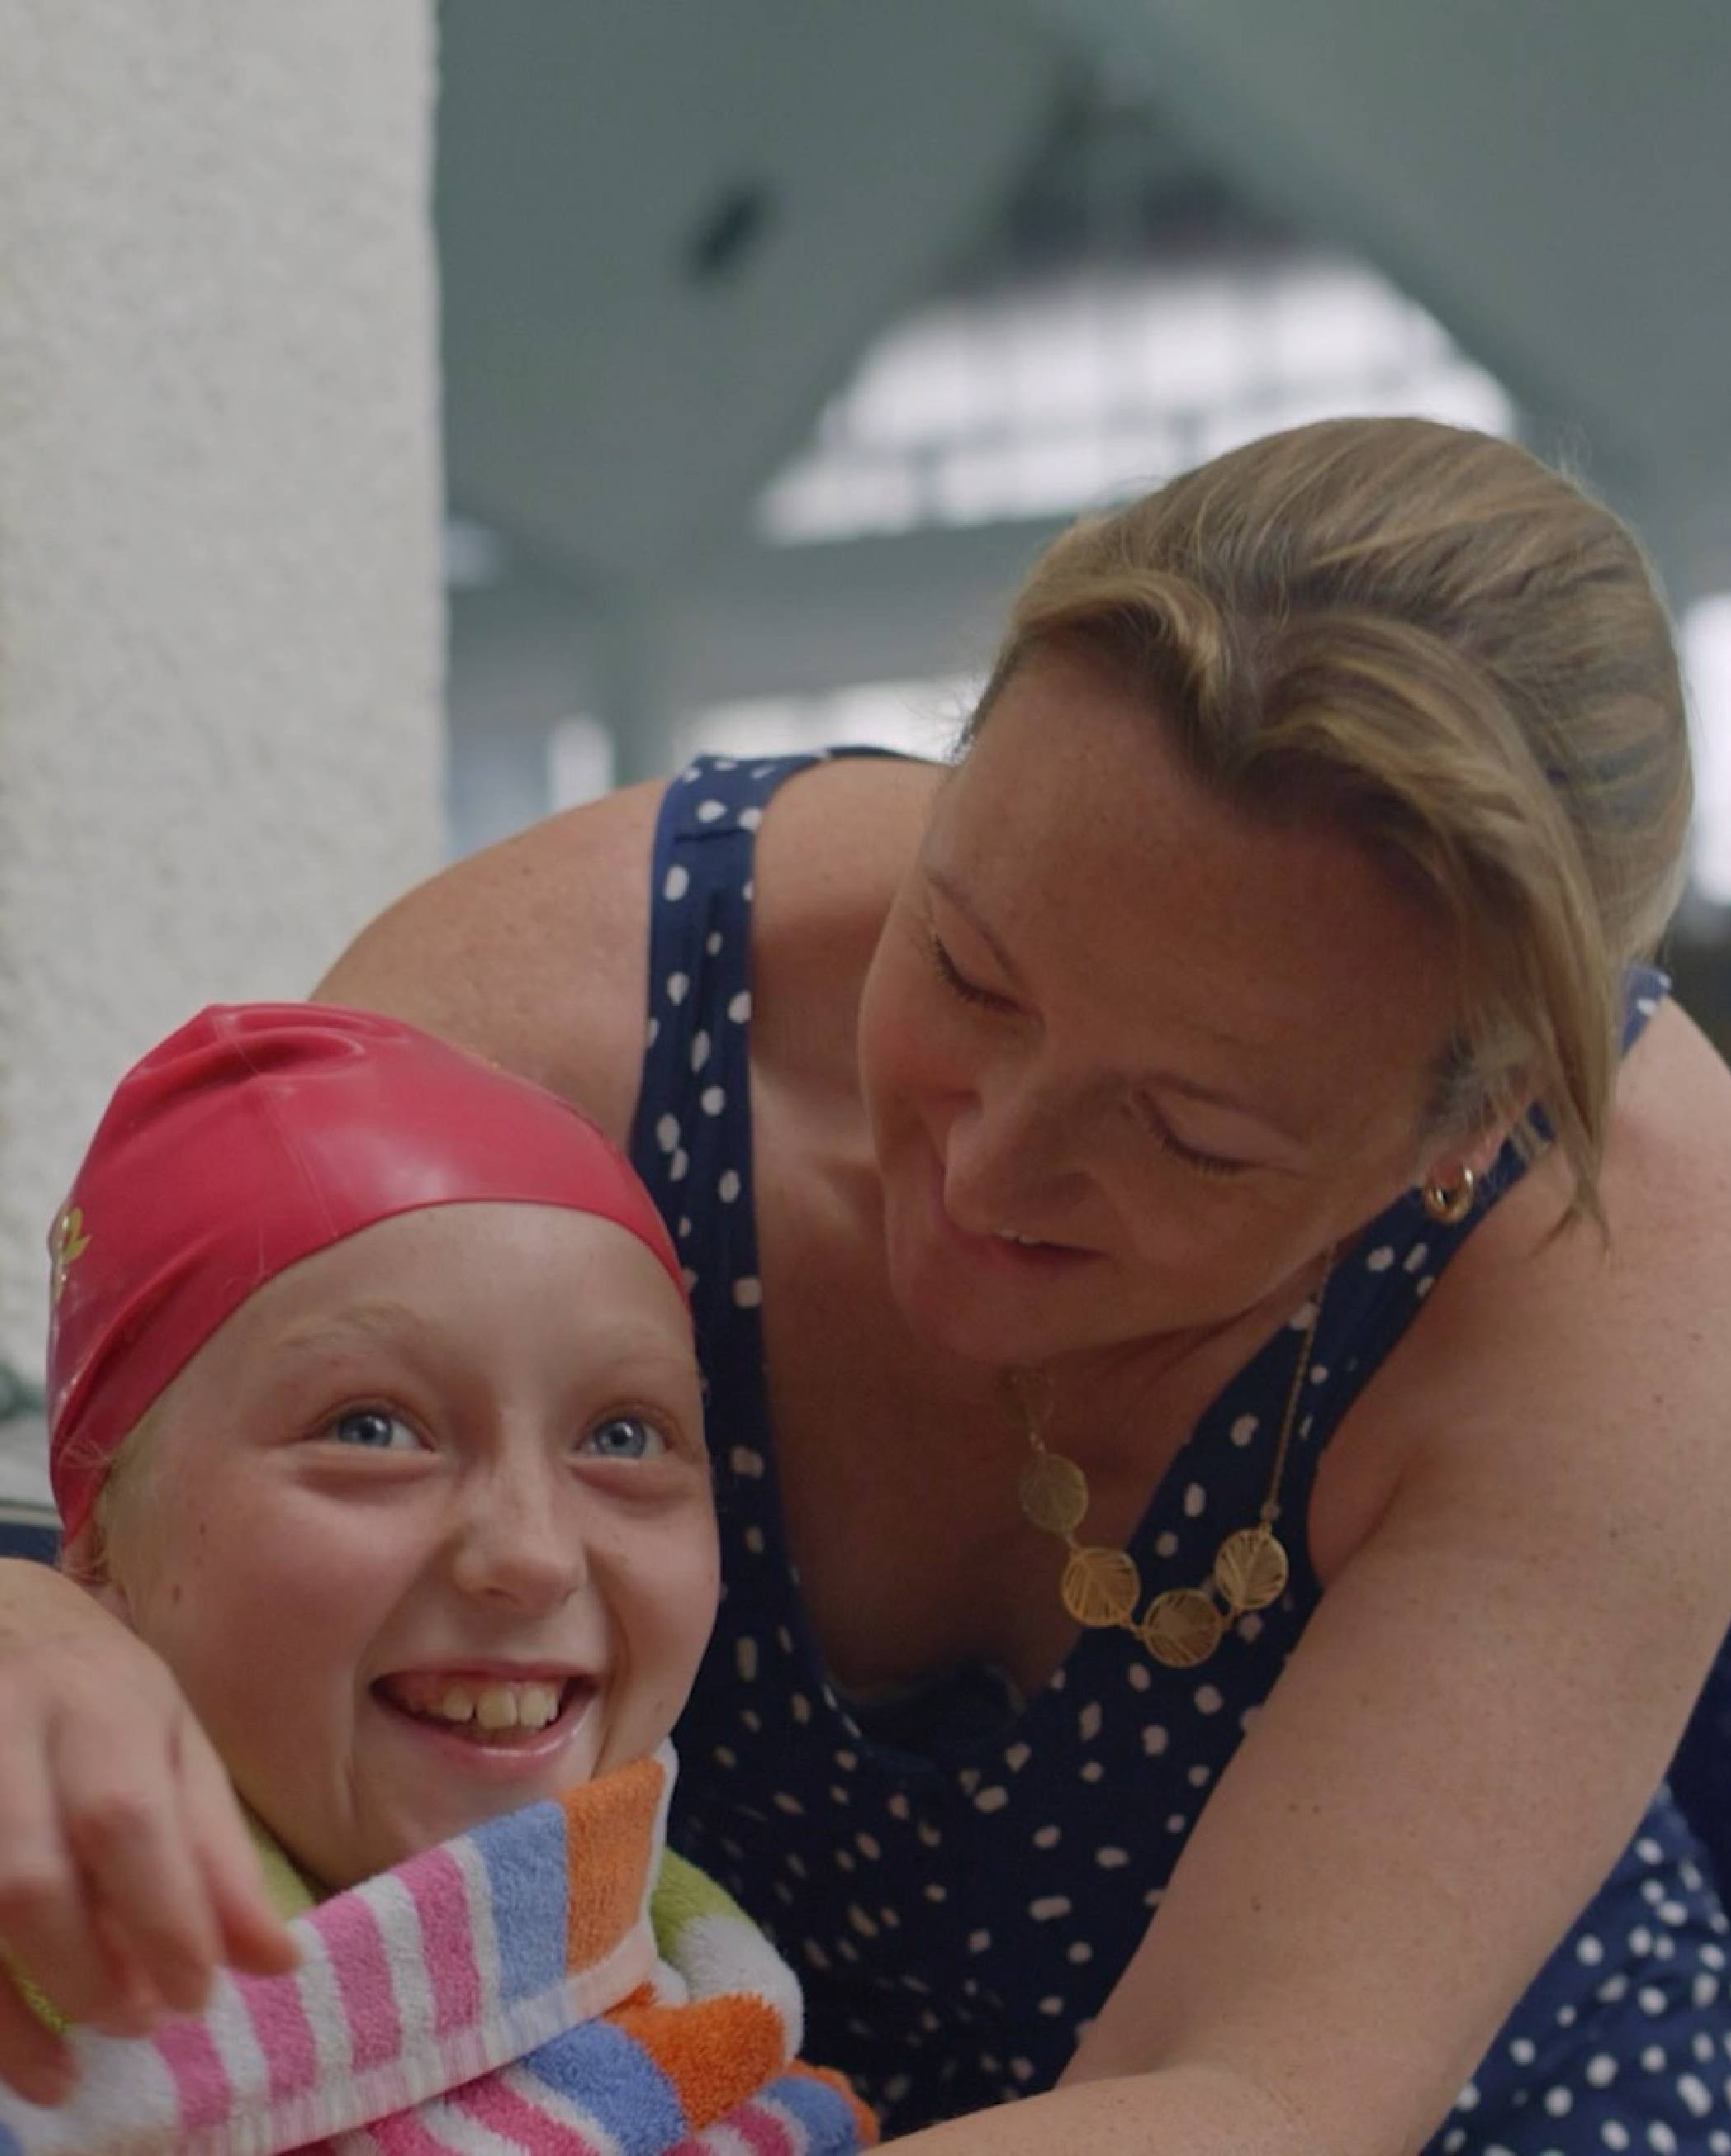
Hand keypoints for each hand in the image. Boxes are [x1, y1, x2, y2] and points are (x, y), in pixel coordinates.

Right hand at [0, 1561, 296, 2104]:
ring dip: (17, 2013)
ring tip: (70, 2067)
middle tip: (140, 2022)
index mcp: (99, 1705)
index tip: (197, 1997)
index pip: (126, 1820)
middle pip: (32, 1880)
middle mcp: (8, 1734)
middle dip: (89, 1974)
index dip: (163, 1920)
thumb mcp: (172, 1740)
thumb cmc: (94, 1691)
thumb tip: (280, 1961)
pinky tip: (9, 2051)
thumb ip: (219, 1850)